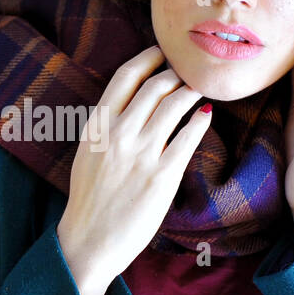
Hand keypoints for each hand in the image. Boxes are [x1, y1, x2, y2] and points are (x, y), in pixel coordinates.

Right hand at [57, 45, 210, 294]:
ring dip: (190, 93)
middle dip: (174, 75)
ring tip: (198, 91)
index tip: (161, 54)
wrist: (89, 241)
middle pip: (154, 87)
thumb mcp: (88, 154)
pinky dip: (199, 121)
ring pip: (174, 105)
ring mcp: (141, 153)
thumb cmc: (89, 200)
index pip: (125, 77)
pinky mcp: (162, 175)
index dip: (147, 59)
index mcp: (97, 126)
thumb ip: (106, 127)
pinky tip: (205, 115)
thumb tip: (132, 104)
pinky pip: (188, 137)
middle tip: (185, 75)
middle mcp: (119, 134)